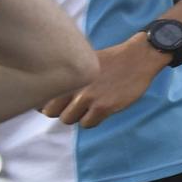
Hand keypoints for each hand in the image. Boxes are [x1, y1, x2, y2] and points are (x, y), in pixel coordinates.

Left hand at [43, 36, 167, 127]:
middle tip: (74, 105)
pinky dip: (92, 120)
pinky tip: (101, 110)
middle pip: (51, 111)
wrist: (138, 57)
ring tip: (89, 107)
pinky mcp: (104, 107)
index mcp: (67, 74)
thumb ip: (68, 75)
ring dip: (77, 115)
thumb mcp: (84, 60)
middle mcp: (74, 86)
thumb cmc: (112, 59)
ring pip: (67, 119)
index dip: (48, 101)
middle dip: (61, 109)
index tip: (58, 100)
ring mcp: (89, 98)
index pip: (42, 96)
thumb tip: (50, 94)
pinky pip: (87, 124)